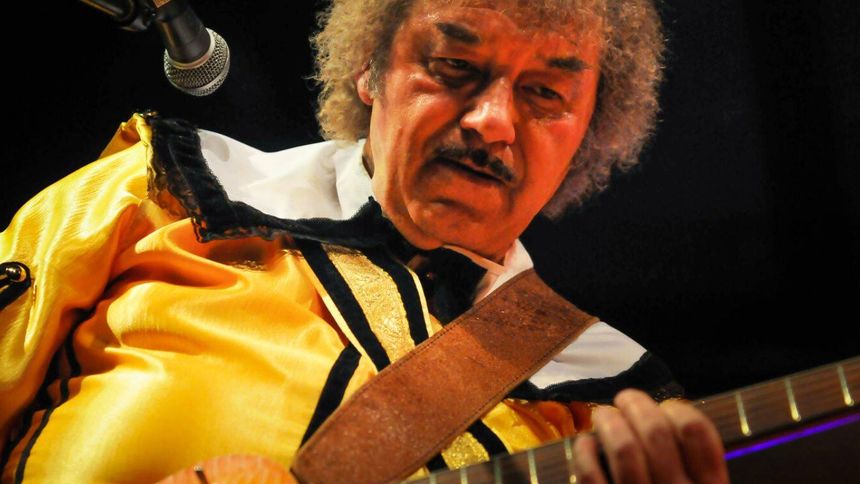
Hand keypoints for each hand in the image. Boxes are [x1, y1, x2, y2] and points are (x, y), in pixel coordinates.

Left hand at [572, 389, 728, 483]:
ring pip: (624, 448)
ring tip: (603, 415)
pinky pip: (591, 475)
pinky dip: (584, 453)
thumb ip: (696, 467)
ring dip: (609, 421)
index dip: (678, 409)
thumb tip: (668, 420)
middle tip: (626, 398)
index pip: (696, 432)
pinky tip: (585, 444)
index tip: (667, 406)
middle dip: (636, 404)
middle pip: (655, 432)